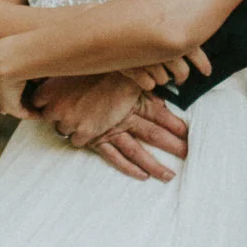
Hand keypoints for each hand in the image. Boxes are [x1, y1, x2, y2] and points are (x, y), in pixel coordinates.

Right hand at [38, 72, 192, 180]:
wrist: (55, 78)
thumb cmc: (87, 71)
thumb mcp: (116, 70)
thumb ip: (136, 77)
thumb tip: (158, 83)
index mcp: (129, 97)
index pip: (158, 114)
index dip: (175, 124)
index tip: (190, 134)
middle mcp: (120, 115)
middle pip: (153, 133)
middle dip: (172, 145)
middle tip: (189, 155)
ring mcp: (106, 129)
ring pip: (135, 150)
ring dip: (153, 164)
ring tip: (169, 176)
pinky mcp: (92, 138)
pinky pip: (113, 157)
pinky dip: (128, 167)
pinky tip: (142, 176)